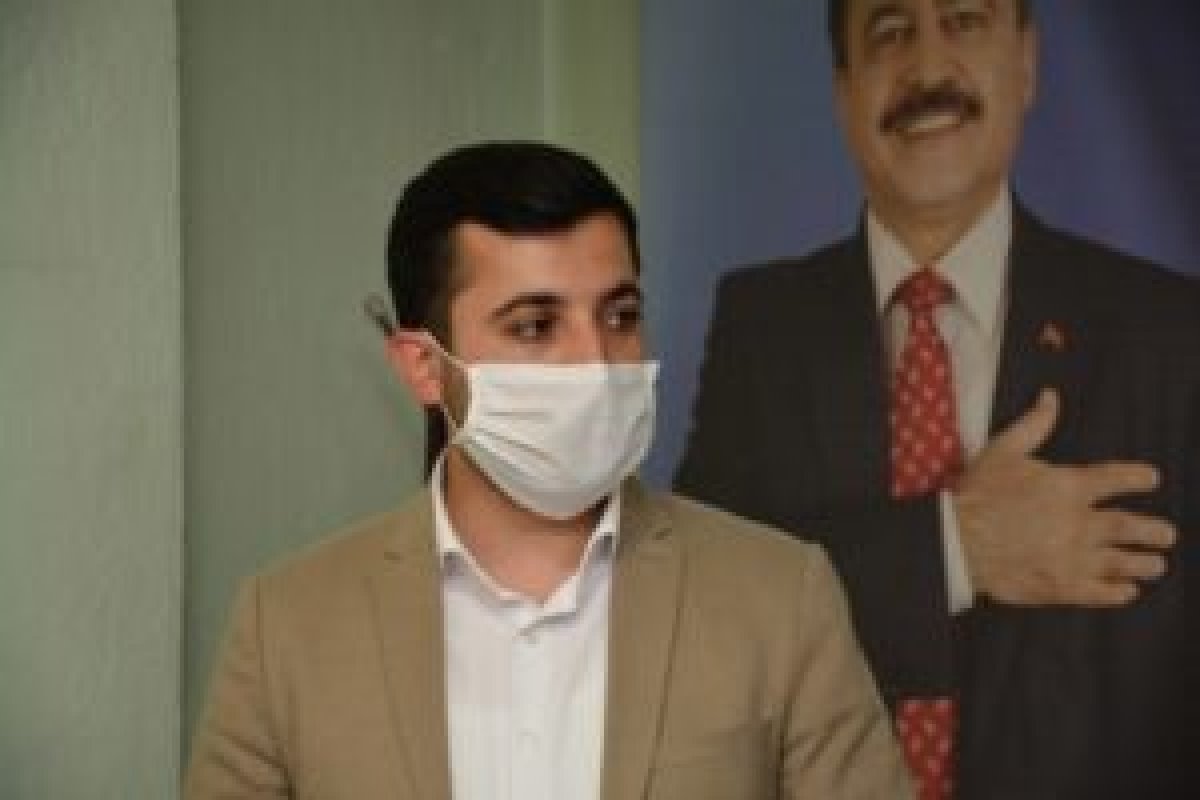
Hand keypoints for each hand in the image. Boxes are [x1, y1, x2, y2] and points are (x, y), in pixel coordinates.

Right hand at [953, 389, 1176, 606]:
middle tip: (1167, 535)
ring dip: (1144, 563)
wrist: (958, 541)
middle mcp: (1079, 522)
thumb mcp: (1002, 450)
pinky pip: (1101, 593)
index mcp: (1069, 487)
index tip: (1152, 479)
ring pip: (1123, 562)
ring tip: (1156, 565)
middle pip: (1131, 527)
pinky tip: (1128, 591)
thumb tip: (1051, 397)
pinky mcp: (1062, 586)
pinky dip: (1119, 592)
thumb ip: (1033, 425)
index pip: (1117, 479)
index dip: (1138, 477)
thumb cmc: (978, 495)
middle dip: (1155, 532)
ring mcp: (1073, 557)